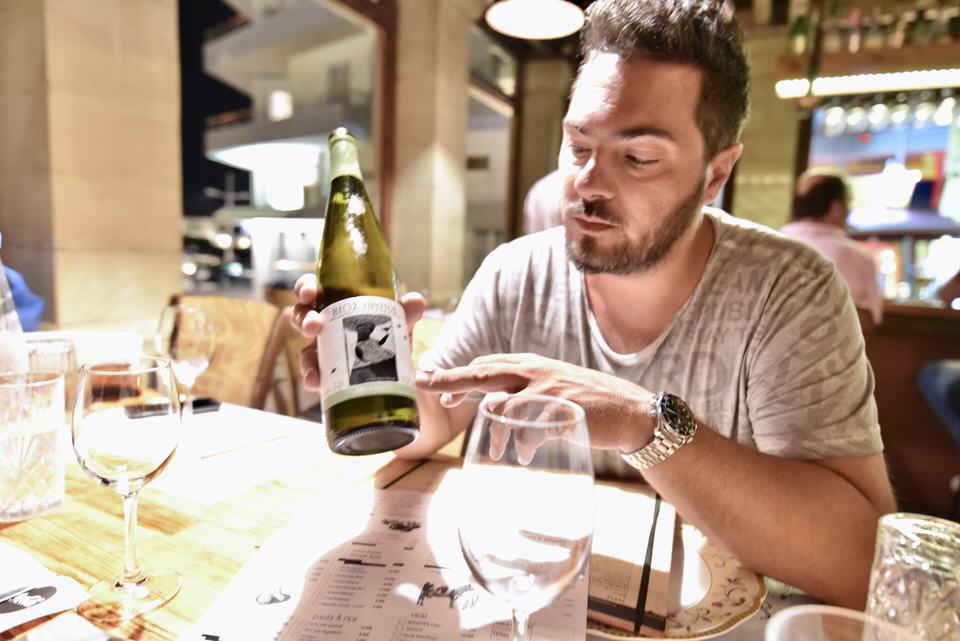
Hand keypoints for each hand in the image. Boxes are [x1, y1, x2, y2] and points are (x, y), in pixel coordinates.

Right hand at [291, 274, 425, 390]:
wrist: (399, 373)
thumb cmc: (389, 336)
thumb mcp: (399, 324)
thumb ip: (406, 313)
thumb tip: (415, 300)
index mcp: (335, 304)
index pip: (313, 290)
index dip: (305, 288)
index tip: (310, 293)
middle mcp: (325, 325)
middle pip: (301, 317)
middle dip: (303, 319)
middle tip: (313, 326)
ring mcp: (323, 351)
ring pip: (304, 350)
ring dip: (305, 356)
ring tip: (314, 364)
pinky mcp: (327, 374)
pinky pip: (314, 375)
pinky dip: (313, 378)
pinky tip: (317, 382)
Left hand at [415, 353, 654, 451]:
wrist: (629, 410)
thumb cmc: (586, 402)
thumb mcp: (551, 387)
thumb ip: (523, 390)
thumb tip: (490, 405)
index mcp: (531, 365)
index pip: (487, 363)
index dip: (458, 374)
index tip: (434, 384)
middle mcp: (536, 372)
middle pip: (484, 373)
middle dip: (452, 379)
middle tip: (426, 385)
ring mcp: (548, 390)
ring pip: (504, 406)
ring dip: (495, 432)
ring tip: (498, 451)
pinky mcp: (562, 412)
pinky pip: (529, 430)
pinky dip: (521, 445)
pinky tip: (522, 456)